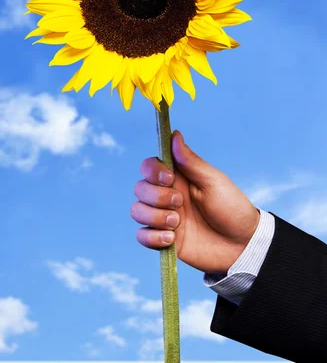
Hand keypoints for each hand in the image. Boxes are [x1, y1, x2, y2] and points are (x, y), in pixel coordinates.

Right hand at [130, 130, 259, 274]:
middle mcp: (166, 196)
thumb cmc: (231, 207)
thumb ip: (191, 161)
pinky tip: (172, 239)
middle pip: (139, 188)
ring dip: (154, 217)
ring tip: (178, 223)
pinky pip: (142, 236)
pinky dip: (152, 237)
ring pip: (137, 211)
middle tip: (180, 203)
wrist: (242, 244)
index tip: (169, 178)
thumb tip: (175, 134)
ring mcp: (163, 218)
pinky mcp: (164, 240)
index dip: (152, 170)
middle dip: (156, 196)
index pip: (148, 166)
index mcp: (177, 178)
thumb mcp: (213, 181)